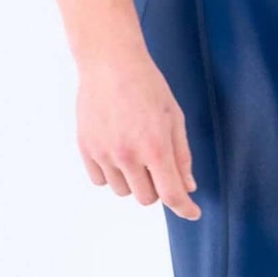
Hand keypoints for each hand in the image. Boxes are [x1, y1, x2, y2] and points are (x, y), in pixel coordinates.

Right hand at [76, 50, 201, 218]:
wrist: (110, 63)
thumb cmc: (147, 86)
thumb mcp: (174, 118)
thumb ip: (181, 155)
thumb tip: (187, 186)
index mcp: (155, 148)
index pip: (171, 194)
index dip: (185, 208)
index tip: (192, 212)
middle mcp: (128, 156)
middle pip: (146, 198)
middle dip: (157, 187)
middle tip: (157, 164)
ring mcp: (104, 154)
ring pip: (122, 191)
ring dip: (133, 181)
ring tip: (134, 151)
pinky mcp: (85, 149)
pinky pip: (100, 180)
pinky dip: (111, 174)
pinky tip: (116, 153)